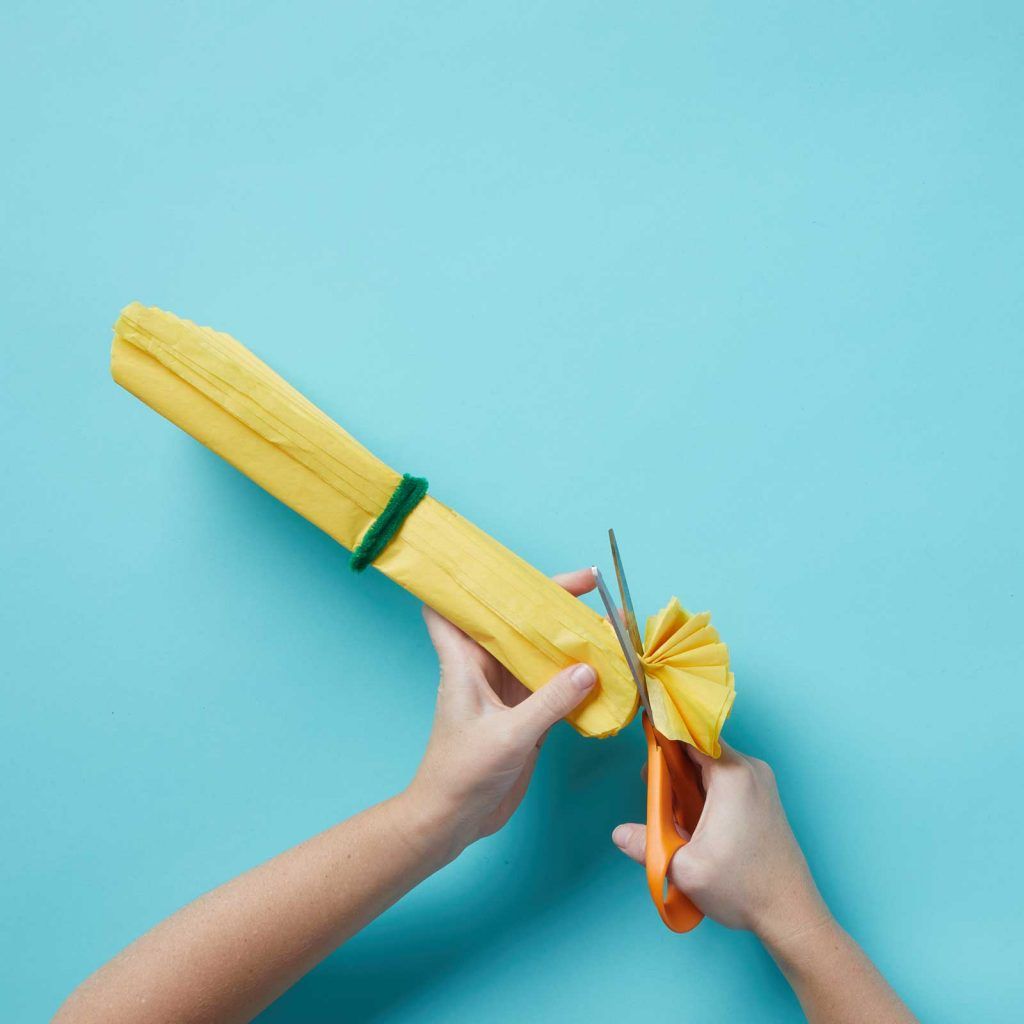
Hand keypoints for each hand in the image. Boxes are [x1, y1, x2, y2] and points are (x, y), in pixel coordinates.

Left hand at [406, 568, 598, 856]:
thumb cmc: (462, 774)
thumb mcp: (509, 736)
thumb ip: (550, 702)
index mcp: (465, 662)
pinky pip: (554, 684)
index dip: (468, 582)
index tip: (500, 563)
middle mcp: (484, 669)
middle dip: (546, 601)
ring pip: (538, 651)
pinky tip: (605, 670)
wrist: (454, 820)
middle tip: (589, 585)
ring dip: (567, 638)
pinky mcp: (524, 715)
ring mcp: (506, 692)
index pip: (450, 608)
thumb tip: (590, 668)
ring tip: (607, 623)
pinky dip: (577, 675)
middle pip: (513, 621)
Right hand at [611, 741, 830, 944]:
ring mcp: (760, 782)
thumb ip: (646, 845)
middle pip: (699, 748)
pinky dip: (705, 790)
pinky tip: (697, 821)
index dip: (663, 738)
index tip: (645, 755)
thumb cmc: (742, 888)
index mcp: (732, 774)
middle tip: (655, 796)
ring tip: (676, 815)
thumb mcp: (685, 868)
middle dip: (672, 767)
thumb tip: (618, 833)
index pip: (690, 734)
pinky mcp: (764, 797)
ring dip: (688, 782)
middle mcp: (750, 769)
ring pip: (712, 764)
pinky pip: (726, 778)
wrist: (792, 913)